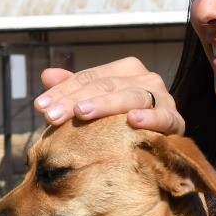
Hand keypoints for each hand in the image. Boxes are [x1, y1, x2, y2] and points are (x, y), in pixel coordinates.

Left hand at [36, 59, 182, 134]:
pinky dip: (150, 117)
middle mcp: (145, 78)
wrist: (160, 144)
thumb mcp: (92, 107)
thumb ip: (72, 90)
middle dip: (75, 100)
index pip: (88, 78)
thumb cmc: (119, 125)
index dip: (63, 91)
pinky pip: (163, 117)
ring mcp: (162, 97)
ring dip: (106, 104)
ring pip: (131, 95)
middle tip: (51, 116)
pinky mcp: (175, 119)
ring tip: (82, 112)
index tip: (40, 107)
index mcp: (124, 71)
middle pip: (105, 85)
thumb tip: (46, 75)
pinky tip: (133, 121)